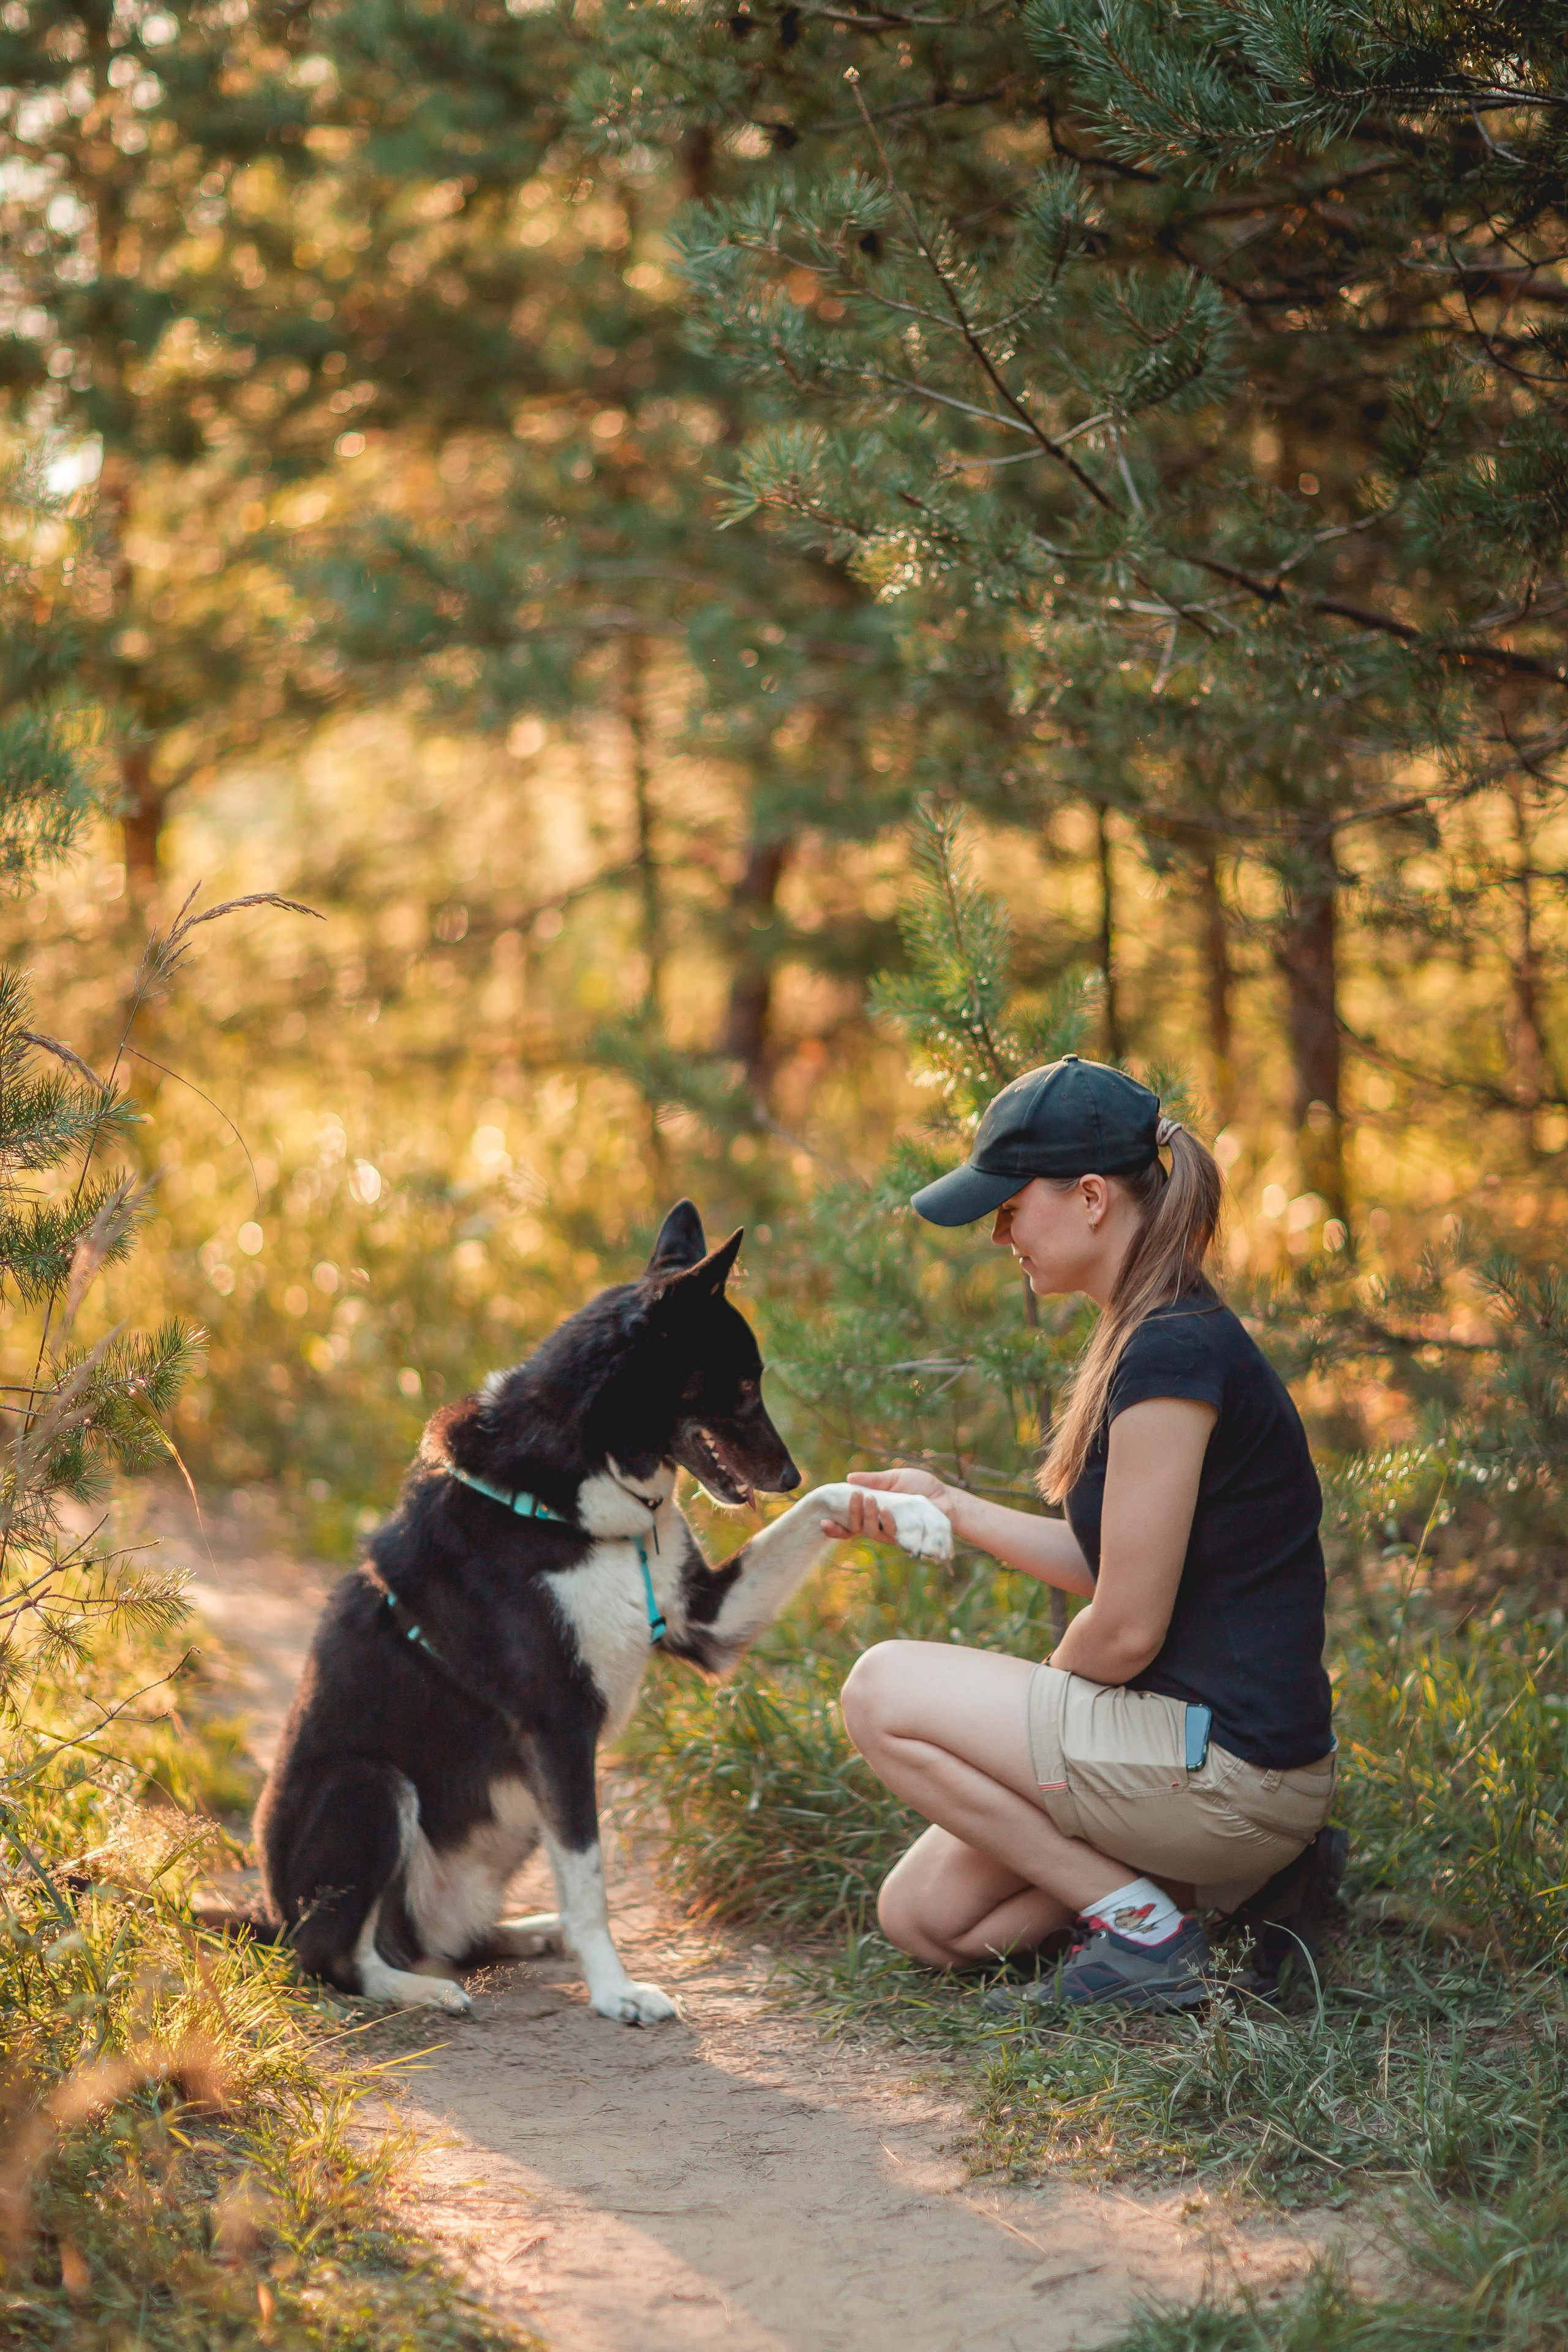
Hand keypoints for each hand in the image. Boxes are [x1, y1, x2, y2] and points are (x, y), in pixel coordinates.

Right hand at [821, 1467, 957, 1543]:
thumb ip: (874, 1480)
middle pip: (856, 1528)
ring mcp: (891, 1533)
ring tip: (869, 1498)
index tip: (822, 1522)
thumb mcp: (895, 1478)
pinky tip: (886, 1509)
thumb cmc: (920, 1486)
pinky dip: (886, 1521)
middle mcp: (878, 1525)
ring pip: (870, 1532)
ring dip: (867, 1516)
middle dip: (852, 1513)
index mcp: (872, 1512)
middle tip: (854, 1495)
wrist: (945, 1497)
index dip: (834, 1528)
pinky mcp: (905, 1537)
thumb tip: (849, 1478)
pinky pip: (891, 1533)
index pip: (848, 1523)